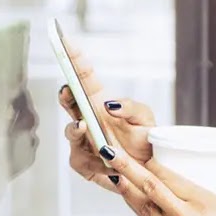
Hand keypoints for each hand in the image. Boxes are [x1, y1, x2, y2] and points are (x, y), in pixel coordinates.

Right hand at [58, 45, 154, 190]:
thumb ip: (131, 107)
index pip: (84, 78)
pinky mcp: (82, 162)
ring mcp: (82, 140)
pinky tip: (111, 169)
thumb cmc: (145, 142)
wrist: (149, 173)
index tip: (66, 42)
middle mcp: (87, 118)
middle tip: (68, 90)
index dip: (74, 59)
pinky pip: (81, 161)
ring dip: (76, 131)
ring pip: (71, 131)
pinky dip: (96, 165)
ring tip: (86, 129)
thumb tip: (109, 104)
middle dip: (66, 94)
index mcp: (100, 102)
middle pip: (69, 101)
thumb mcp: (145, 119)